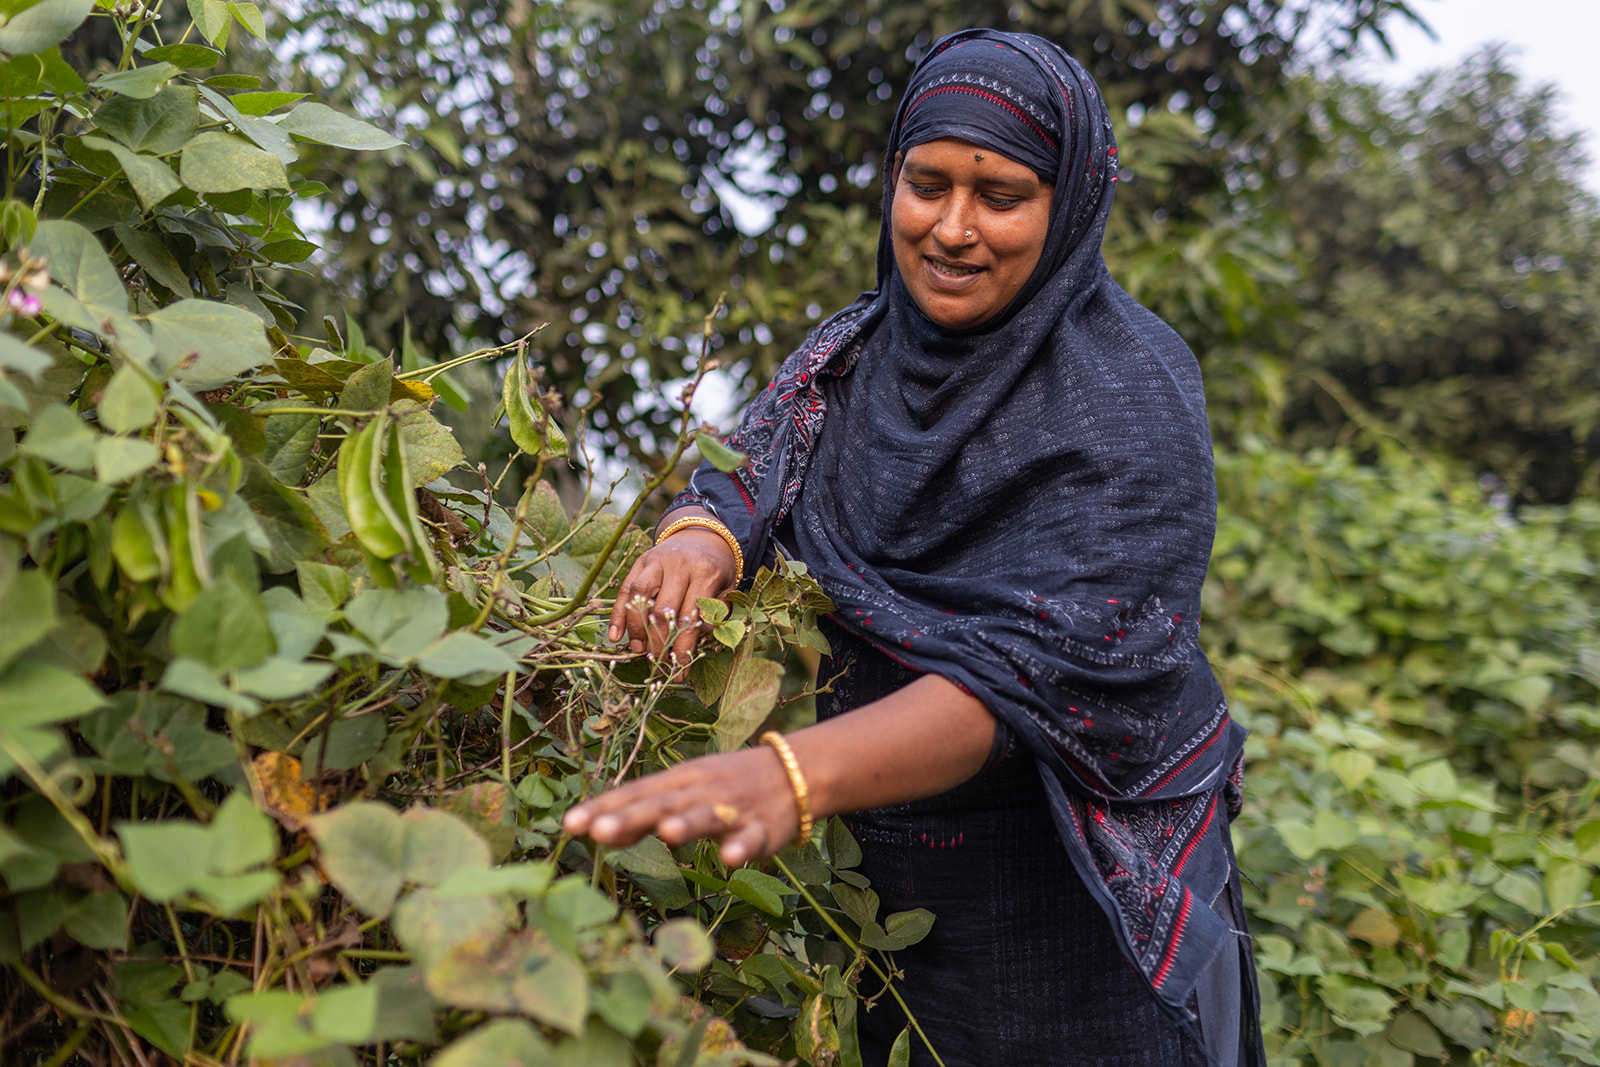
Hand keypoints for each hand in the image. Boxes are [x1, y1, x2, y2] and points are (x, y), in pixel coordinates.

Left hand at [562, 747, 798, 865]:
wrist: (793, 774)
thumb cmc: (723, 788)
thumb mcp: (681, 795)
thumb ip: (641, 815)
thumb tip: (596, 832)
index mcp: (677, 782)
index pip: (634, 794)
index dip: (603, 808)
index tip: (569, 824)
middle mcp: (701, 790)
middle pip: (662, 803)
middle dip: (630, 816)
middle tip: (597, 831)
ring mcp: (734, 807)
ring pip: (707, 815)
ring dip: (688, 823)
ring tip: (666, 834)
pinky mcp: (763, 828)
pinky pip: (751, 838)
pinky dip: (741, 847)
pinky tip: (729, 858)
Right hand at [608, 511, 736, 664]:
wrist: (702, 535)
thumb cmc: (715, 569)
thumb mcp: (726, 588)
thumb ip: (716, 613)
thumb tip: (698, 639)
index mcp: (704, 573)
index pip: (690, 617)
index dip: (683, 647)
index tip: (680, 669)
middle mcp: (678, 566)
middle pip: (663, 610)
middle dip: (659, 643)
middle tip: (658, 665)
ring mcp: (656, 562)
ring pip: (639, 596)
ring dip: (637, 628)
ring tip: (638, 650)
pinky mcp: (640, 562)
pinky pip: (625, 588)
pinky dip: (617, 613)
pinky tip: (615, 635)